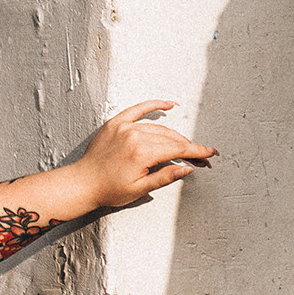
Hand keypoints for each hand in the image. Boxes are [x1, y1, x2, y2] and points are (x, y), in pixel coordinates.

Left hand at [65, 100, 215, 216]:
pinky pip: (138, 109)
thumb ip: (165, 177)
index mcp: (141, 153)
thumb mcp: (140, 189)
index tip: (211, 154)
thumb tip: (187, 168)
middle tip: (202, 156)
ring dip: (175, 136)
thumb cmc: (108, 190)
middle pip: (171, 138)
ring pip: (159, 128)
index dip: (197, 152)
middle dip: (189, 147)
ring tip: (187, 145)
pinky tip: (168, 105)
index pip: (177, 150)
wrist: (82, 183)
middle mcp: (134, 136)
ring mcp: (124, 127)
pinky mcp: (116, 123)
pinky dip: (154, 105)